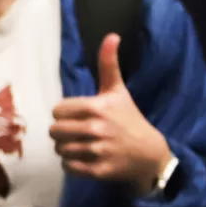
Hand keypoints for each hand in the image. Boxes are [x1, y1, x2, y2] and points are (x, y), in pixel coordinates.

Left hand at [50, 33, 173, 195]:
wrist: (151, 155)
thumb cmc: (129, 119)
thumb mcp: (118, 91)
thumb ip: (108, 64)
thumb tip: (111, 35)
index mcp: (97, 107)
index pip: (57, 111)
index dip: (64, 114)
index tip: (77, 116)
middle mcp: (97, 129)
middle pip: (55, 131)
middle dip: (62, 133)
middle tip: (75, 133)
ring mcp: (99, 151)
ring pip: (60, 150)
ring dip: (66, 149)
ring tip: (80, 146)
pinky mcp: (99, 171)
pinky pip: (68, 168)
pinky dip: (71, 166)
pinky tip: (83, 159)